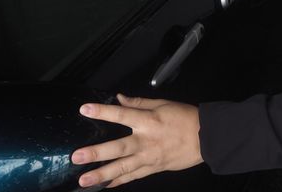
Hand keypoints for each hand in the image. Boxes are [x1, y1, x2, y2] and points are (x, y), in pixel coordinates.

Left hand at [71, 94, 202, 187]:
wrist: (205, 138)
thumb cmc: (184, 117)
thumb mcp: (162, 104)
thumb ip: (139, 102)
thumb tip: (120, 98)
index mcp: (148, 120)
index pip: (122, 114)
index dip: (103, 111)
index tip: (85, 110)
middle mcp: (146, 141)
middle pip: (118, 148)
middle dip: (96, 153)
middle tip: (76, 157)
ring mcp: (149, 158)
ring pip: (123, 168)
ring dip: (102, 174)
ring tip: (84, 179)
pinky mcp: (153, 168)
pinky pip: (133, 177)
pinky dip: (119, 182)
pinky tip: (104, 186)